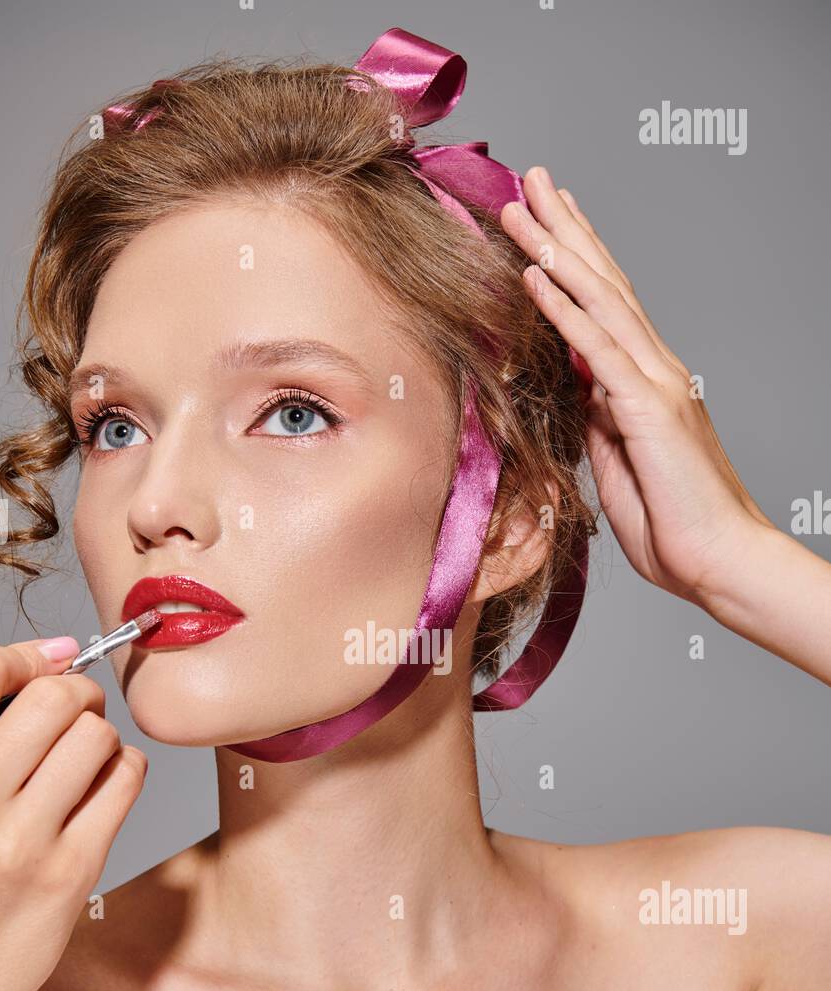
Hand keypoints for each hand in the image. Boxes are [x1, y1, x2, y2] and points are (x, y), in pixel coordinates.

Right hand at [0, 636, 146, 990]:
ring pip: (94, 735)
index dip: (23, 659)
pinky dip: (124, 772)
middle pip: (52, 697)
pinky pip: (125, 780)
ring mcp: (19, 837)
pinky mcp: (69, 870)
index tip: (44, 665)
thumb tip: (50, 657)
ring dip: (100, 738)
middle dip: (75, 695)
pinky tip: (103, 789)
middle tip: (75, 714)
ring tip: (86, 761)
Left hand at [501, 166, 774, 609]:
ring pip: (599, 300)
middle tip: (531, 179)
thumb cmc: (674, 527)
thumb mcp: (619, 467)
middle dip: (564, 229)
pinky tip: (536, 275)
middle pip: (603, 284)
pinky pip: (598, 349)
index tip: (546, 220)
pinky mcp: (649, 410)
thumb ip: (599, 425)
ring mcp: (656, 385)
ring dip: (556, 249)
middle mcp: (655, 371)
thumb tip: (577, 395)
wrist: (719, 561)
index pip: (605, 306)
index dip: (575, 259)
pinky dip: (565, 309)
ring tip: (521, 205)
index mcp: (645, 385)